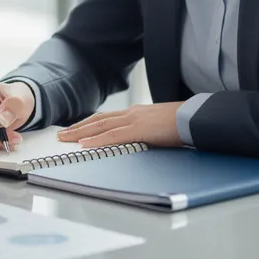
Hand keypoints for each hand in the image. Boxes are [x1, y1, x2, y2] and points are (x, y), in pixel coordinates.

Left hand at [56, 102, 183, 147]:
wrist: (197, 117)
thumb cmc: (183, 123)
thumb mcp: (159, 128)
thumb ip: (146, 133)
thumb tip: (139, 142)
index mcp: (136, 113)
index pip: (106, 118)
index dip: (89, 124)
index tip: (75, 129)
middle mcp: (131, 113)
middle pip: (98, 120)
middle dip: (78, 128)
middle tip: (61, 135)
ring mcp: (134, 120)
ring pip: (100, 126)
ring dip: (81, 133)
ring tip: (65, 139)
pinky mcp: (140, 129)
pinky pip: (113, 136)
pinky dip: (97, 140)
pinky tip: (85, 145)